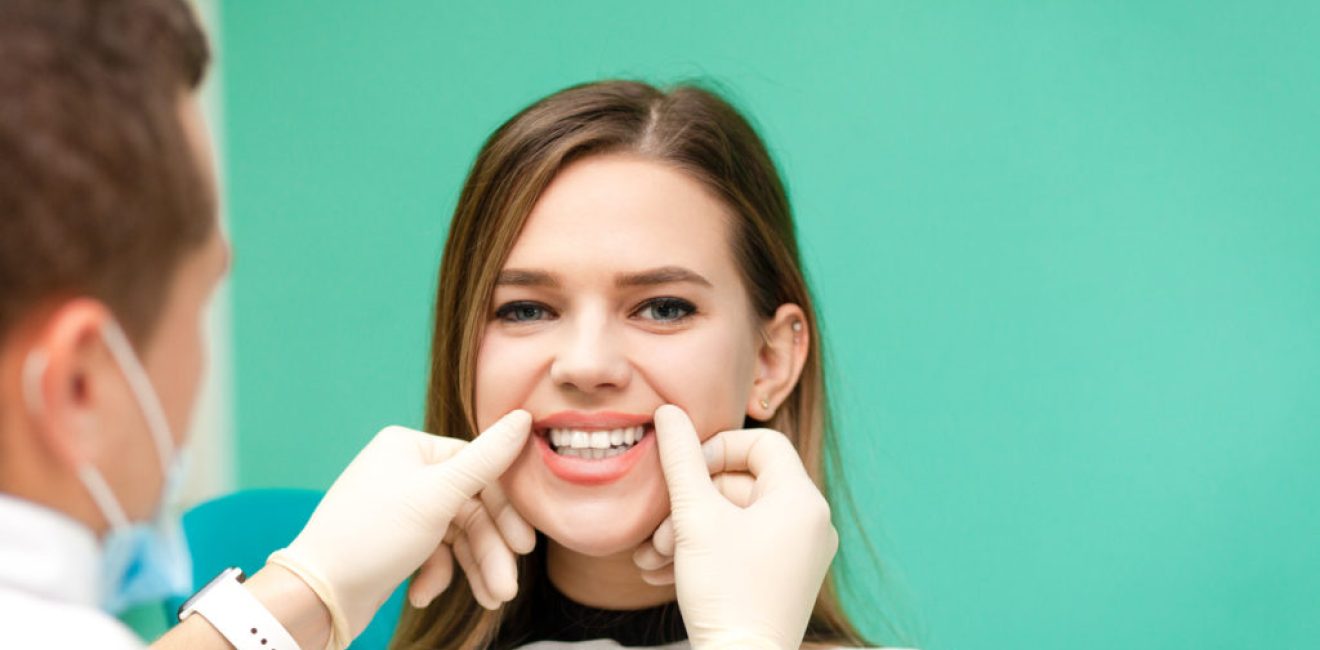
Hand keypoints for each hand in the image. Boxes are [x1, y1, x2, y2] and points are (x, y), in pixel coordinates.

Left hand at [266, 410, 531, 648]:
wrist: (317, 595)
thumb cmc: (372, 536)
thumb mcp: (437, 496)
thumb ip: (486, 460)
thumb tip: (525, 417)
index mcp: (411, 446)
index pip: (479, 469)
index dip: (504, 510)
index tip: (525, 544)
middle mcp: (405, 470)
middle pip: (470, 508)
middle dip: (489, 551)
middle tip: (506, 588)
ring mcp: (400, 506)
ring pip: (456, 535)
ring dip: (473, 569)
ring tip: (489, 601)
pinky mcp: (396, 539)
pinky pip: (434, 551)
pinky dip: (437, 574)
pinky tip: (422, 595)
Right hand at [650, 405, 837, 649]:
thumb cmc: (725, 592)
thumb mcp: (695, 517)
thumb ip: (680, 459)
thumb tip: (668, 411)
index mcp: (801, 499)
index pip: (761, 443)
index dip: (716, 448)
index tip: (684, 472)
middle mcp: (811, 522)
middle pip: (743, 484)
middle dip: (690, 503)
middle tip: (656, 530)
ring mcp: (801, 553)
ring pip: (736, 519)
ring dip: (688, 531)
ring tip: (652, 558)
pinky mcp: (785, 578)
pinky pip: (744, 546)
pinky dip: (706, 551)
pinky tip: (664, 573)